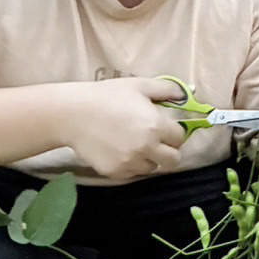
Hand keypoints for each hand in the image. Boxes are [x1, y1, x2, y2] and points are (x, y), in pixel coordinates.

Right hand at [57, 77, 187, 181]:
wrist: (72, 114)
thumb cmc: (107, 96)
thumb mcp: (140, 85)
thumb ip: (168, 89)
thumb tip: (186, 94)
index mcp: (156, 126)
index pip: (180, 138)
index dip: (174, 132)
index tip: (166, 128)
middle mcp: (147, 148)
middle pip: (173, 160)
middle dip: (169, 151)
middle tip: (157, 141)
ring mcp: (130, 162)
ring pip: (152, 168)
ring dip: (150, 159)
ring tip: (135, 144)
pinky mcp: (115, 172)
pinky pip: (133, 173)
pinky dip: (132, 165)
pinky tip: (121, 150)